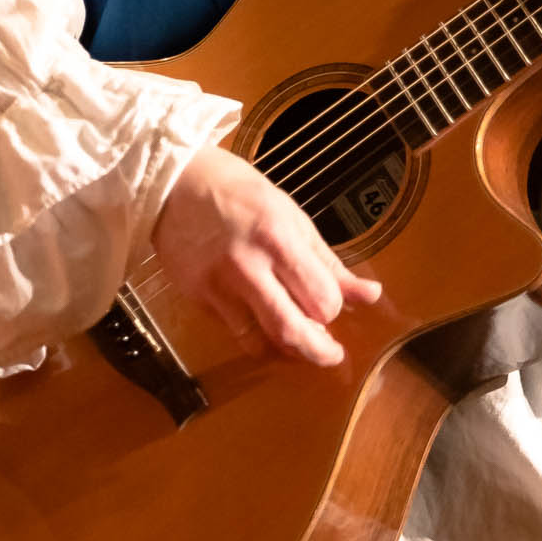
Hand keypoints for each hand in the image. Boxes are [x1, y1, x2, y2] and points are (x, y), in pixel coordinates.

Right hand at [152, 145, 381, 364]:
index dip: (332, 309)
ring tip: (300, 345)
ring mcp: (218, 285)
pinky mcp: (197, 298)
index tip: (332, 306)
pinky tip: (266, 328)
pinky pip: (234, 332)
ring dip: (286, 351)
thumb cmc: (237, 192)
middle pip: (291, 330)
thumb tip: (369, 294)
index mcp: (278, 239)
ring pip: (260, 342)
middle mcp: (248, 266)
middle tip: (331, 355)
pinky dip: (256, 337)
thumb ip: (329, 261)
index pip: (320, 299)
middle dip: (318, 351)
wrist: (172, 185)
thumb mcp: (292, 216)